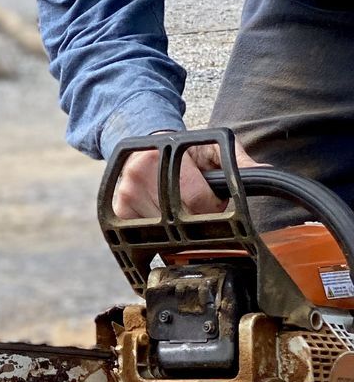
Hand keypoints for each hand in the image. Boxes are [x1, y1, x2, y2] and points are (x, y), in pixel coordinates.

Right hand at [109, 138, 267, 219]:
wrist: (148, 147)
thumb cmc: (185, 150)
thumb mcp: (213, 147)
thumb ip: (238, 160)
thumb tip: (264, 172)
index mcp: (165, 154)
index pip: (198, 201)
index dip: (214, 208)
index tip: (215, 203)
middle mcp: (139, 172)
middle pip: (182, 219)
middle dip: (197, 220)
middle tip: (199, 207)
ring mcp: (126, 192)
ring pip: (164, 231)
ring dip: (177, 228)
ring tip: (179, 210)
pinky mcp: (118, 209)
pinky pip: (143, 235)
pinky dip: (158, 233)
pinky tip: (163, 220)